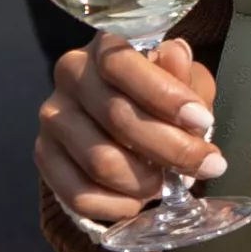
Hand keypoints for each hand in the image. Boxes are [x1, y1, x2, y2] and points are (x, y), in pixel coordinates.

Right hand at [35, 34, 223, 225]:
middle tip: (206, 164)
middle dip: (170, 147)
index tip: (203, 121)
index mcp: (105, 46)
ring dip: (144, 180)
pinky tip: (139, 201)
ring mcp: (52, 118)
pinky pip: (76, 193)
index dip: (165, 95)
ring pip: (99, 160)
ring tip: (169, 183)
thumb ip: (183, 75)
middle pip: (116, 117)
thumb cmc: (162, 94)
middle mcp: (71, 76)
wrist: (123, 121)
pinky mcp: (44, 156)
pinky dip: (116, 205)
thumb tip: (176, 53)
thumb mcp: (184, 80)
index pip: (123, 65)